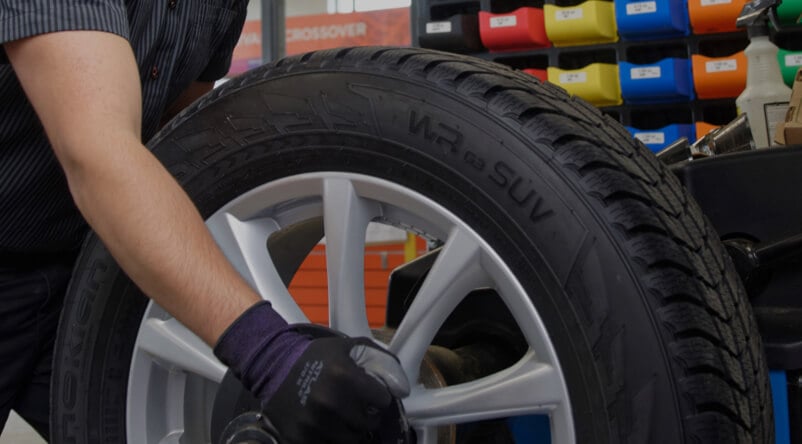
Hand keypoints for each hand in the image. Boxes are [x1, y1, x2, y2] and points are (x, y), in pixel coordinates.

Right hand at [262, 335, 409, 443]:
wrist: (273, 367)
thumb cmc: (316, 357)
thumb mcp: (348, 347)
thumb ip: (379, 360)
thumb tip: (402, 386)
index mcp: (344, 376)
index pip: (382, 400)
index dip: (379, 398)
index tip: (372, 396)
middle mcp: (330, 402)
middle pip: (368, 424)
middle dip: (368, 417)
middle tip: (360, 410)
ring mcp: (314, 424)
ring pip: (352, 441)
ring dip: (352, 432)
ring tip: (345, 419)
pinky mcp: (299, 439)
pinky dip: (332, 439)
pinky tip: (329, 427)